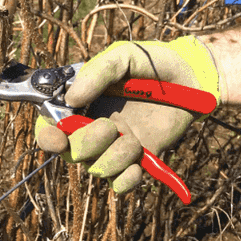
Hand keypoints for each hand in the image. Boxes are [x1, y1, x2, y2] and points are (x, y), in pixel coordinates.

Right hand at [35, 36, 221, 193]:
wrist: (192, 79)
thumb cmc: (154, 62)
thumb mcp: (125, 56)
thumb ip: (98, 72)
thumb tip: (71, 99)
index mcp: (83, 101)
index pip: (50, 126)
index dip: (48, 137)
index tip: (58, 138)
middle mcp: (94, 126)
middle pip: (71, 153)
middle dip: (87, 144)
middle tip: (111, 127)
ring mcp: (116, 145)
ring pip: (97, 169)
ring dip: (113, 159)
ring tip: (134, 142)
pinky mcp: (138, 160)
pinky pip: (121, 185)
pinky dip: (127, 180)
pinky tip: (139, 164)